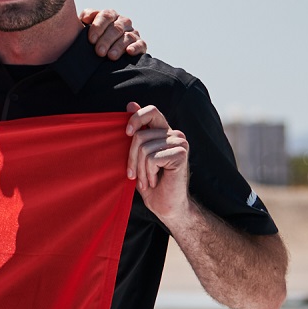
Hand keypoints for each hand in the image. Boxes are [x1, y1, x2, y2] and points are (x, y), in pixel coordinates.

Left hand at [80, 8, 144, 59]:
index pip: (106, 16)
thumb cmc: (92, 39)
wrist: (102, 54)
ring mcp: (132, 32)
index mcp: (110, 15)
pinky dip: (135, 47)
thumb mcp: (85, 27)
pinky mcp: (140, 44)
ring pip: (127, 36)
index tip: (91, 39)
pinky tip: (129, 52)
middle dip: (106, 40)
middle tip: (99, 52)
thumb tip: (86, 18)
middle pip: (116, 28)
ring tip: (110, 56)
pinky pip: (140, 44)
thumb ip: (85, 18)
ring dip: (118, 46)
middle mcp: (122, 22)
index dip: (98, 26)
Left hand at [125, 102, 190, 222]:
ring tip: (146, 180)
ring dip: (139, 169)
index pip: (150, 111)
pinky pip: (152, 158)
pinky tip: (154, 181)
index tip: (126, 133)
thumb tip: (130, 104)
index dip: (135, 119)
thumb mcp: (137, 156)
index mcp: (164, 132)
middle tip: (134, 175)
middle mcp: (174, 134)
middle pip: (140, 135)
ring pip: (144, 148)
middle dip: (131, 158)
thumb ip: (135, 132)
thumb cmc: (150, 181)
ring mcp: (180, 143)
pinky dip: (148, 173)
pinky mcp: (181, 154)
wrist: (166, 205)